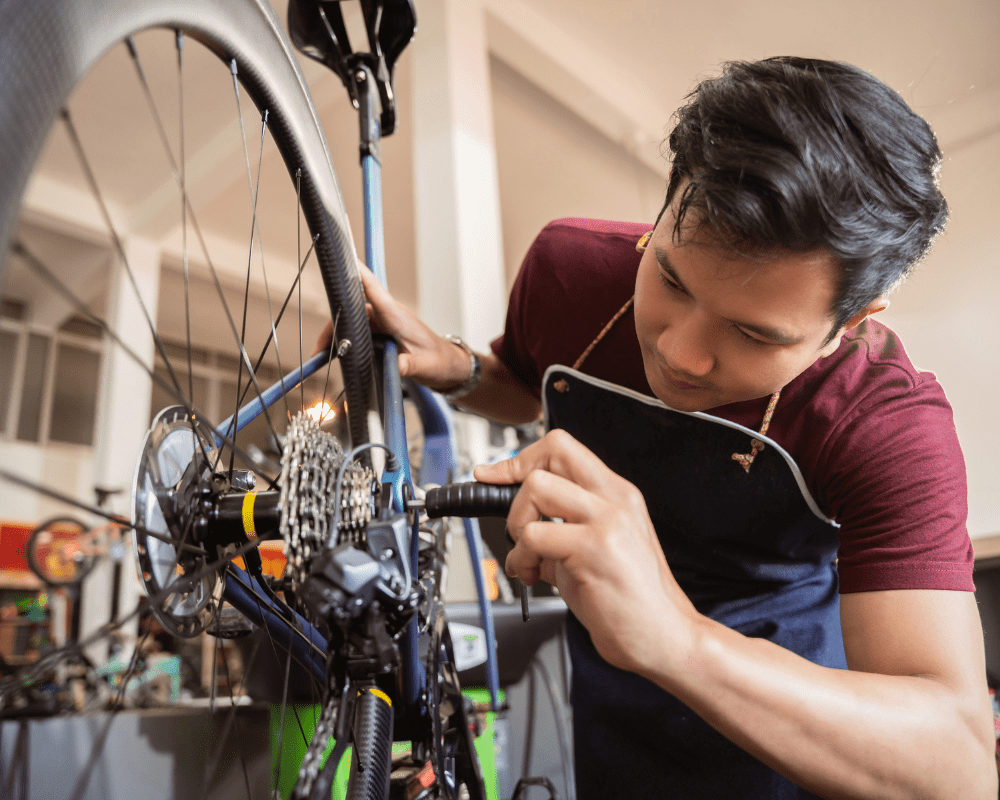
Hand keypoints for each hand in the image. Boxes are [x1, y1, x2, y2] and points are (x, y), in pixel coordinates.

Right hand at [312, 262, 471, 389]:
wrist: (448, 367)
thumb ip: (408, 365)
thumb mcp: (424, 366)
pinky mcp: (382, 334)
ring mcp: (384, 324)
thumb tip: (395, 367)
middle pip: (353, 310)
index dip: (357, 273)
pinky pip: (357, 332)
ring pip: (352, 322)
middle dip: (334, 325)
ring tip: (321, 354)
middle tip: (319, 348)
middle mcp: (387, 315)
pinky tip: (333, 354)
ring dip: (336, 335)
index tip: (342, 257)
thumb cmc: (439, 362)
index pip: (373, 288)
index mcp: (396, 316)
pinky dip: (344, 342)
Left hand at [473, 429, 699, 676]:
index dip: (521, 459)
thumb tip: (520, 526)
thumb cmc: (630, 601)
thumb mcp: (594, 550)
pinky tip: (532, 576)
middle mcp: (615, 499)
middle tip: (516, 522)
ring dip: (517, 524)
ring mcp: (608, 520)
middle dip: (516, 482)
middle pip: (552, 450)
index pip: (563, 447)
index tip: (494, 475)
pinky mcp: (595, 548)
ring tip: (527, 557)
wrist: (664, 638)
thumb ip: (562, 529)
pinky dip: (520, 558)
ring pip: (537, 487)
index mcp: (617, 494)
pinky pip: (534, 535)